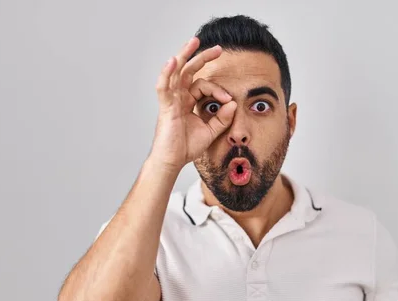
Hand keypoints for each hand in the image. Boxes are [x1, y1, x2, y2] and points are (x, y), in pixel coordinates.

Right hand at [148, 37, 236, 171]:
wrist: (173, 161)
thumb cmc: (186, 147)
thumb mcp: (212, 131)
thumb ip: (223, 117)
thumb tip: (233, 103)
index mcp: (187, 101)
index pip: (204, 86)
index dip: (219, 91)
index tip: (229, 101)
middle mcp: (178, 98)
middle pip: (189, 71)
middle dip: (202, 57)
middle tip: (218, 48)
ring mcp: (171, 101)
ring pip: (176, 72)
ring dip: (185, 55)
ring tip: (194, 41)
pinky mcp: (165, 107)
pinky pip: (164, 87)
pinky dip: (167, 73)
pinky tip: (173, 61)